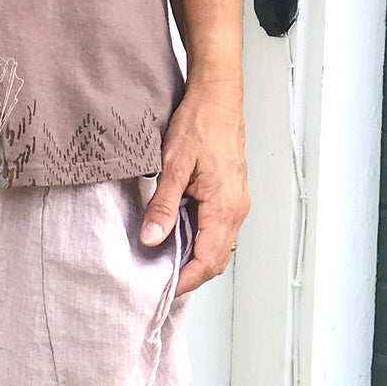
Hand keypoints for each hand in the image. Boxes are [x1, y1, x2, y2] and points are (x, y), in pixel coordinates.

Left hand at [138, 78, 249, 296]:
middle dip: (189, 276)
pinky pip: (216, 231)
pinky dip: (197, 242)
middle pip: (215, 261)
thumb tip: (151, 239)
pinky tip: (174, 238)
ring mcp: (235, 203)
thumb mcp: (173, 165)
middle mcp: (236, 209)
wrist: (217, 96)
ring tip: (162, 263)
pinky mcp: (229, 197)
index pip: (207, 261)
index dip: (184, 281)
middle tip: (157, 282)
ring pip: (216, 247)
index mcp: (225, 206)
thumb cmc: (200, 122)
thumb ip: (163, 206)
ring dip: (192, 259)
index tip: (161, 289)